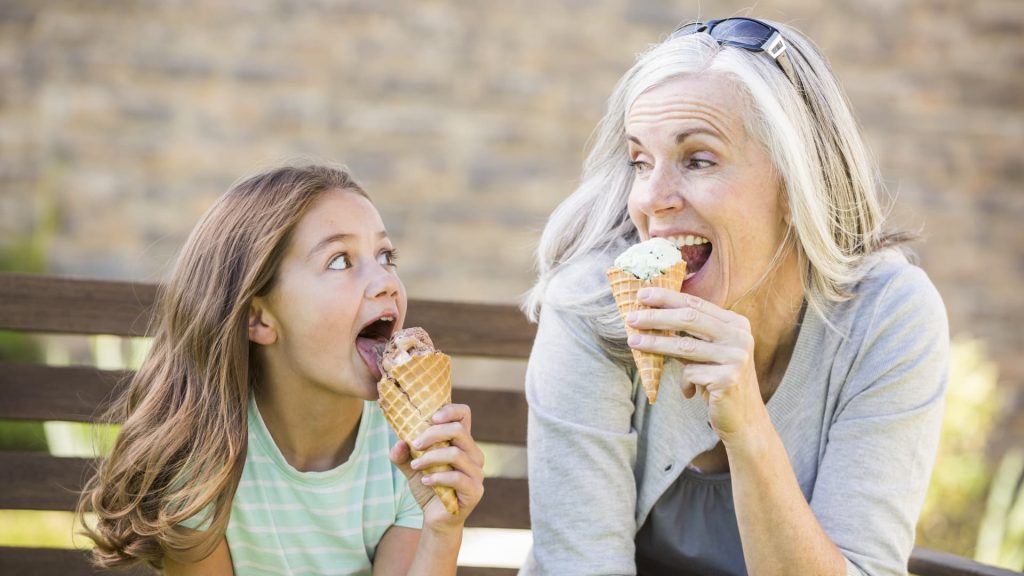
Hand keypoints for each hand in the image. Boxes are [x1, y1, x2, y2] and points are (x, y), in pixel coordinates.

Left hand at [389, 403, 484, 530]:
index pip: (464, 414)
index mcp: (461, 443)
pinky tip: (425, 481)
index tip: (431, 417)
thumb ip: (403, 455)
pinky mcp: (474, 491)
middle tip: (415, 443)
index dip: (450, 410)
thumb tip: (398, 442)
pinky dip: (437, 477)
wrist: (436, 519)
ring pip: (456, 454)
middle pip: (459, 430)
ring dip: (431, 458)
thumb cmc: (428, 487)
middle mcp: (473, 454)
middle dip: (433, 434)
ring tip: (415, 465)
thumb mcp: (411, 467)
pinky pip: (457, 478)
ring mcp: (477, 473)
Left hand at [626, 288, 767, 443]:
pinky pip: (691, 373)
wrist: (744, 419)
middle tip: (631, 317)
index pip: (696, 304)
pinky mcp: (729, 379)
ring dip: (655, 343)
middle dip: (657, 316)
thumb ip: (689, 335)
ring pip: (685, 345)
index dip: (667, 298)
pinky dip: (684, 382)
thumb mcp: (707, 354)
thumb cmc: (719, 382)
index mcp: (736, 324)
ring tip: (632, 341)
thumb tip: (650, 316)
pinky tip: (689, 392)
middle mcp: (739, 336)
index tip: (642, 294)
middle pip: (689, 319)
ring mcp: (736, 357)